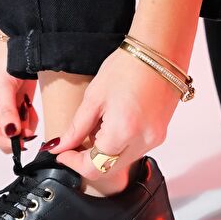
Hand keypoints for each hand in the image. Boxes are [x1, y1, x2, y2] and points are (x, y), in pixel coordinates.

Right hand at [0, 33, 38, 153]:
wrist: (18, 47)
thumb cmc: (1, 60)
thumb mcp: (3, 87)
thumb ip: (7, 112)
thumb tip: (11, 134)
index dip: (1, 139)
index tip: (18, 143)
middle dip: (13, 134)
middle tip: (27, 127)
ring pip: (11, 137)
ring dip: (22, 128)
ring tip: (26, 108)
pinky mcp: (11, 114)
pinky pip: (21, 129)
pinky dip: (28, 122)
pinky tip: (28, 107)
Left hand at [51, 45, 181, 176]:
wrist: (160, 51)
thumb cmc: (128, 66)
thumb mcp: (94, 97)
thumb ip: (76, 128)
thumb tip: (60, 146)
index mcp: (124, 131)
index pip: (93, 167)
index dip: (73, 163)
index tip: (62, 153)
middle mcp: (143, 141)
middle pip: (108, 169)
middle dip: (87, 160)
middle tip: (73, 143)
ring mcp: (155, 139)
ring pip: (121, 162)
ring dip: (103, 153)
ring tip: (96, 126)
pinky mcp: (160, 134)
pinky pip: (134, 150)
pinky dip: (118, 145)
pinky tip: (113, 124)